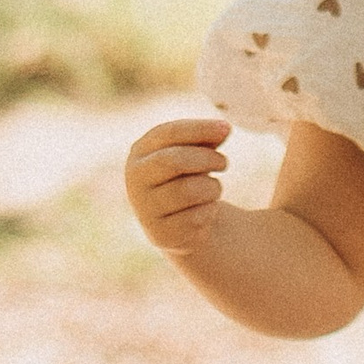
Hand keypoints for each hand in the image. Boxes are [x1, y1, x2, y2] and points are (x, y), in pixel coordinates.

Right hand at [125, 110, 232, 253]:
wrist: (181, 222)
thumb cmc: (188, 176)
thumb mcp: (195, 152)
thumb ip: (207, 139)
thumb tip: (224, 129)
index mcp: (140, 152)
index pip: (168, 133)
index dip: (199, 129)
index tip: (227, 128)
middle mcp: (135, 180)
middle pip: (174, 161)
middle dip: (206, 159)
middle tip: (224, 163)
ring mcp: (145, 209)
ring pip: (188, 191)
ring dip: (212, 188)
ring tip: (213, 189)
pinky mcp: (160, 235)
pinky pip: (195, 218)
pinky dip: (210, 211)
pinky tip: (205, 211)